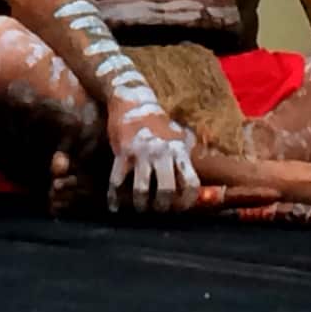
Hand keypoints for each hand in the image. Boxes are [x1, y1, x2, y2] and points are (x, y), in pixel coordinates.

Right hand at [107, 94, 199, 213]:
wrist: (132, 102)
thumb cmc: (157, 123)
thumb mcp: (177, 135)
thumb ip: (185, 156)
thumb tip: (196, 176)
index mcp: (178, 150)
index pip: (190, 182)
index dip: (186, 200)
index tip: (180, 208)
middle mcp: (162, 152)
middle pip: (166, 189)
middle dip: (162, 205)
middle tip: (159, 209)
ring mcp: (141, 153)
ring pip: (142, 189)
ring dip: (141, 204)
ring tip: (140, 208)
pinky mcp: (122, 152)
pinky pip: (117, 180)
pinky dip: (114, 197)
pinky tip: (114, 206)